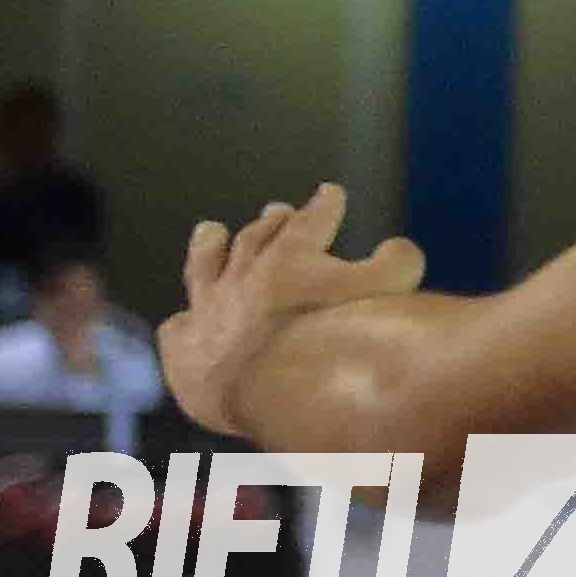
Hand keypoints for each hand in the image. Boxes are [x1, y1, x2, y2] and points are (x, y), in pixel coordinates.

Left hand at [158, 184, 424, 436]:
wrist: (269, 384)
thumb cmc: (332, 335)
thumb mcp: (388, 288)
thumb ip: (395, 263)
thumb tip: (398, 247)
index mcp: (294, 255)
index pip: (313, 219)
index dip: (324, 204)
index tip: (329, 191)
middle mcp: (247, 273)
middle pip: (257, 238)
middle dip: (269, 222)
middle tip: (275, 209)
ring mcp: (211, 308)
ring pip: (205, 267)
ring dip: (209, 247)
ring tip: (209, 231)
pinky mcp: (186, 348)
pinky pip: (177, 330)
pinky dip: (181, 324)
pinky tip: (181, 322)